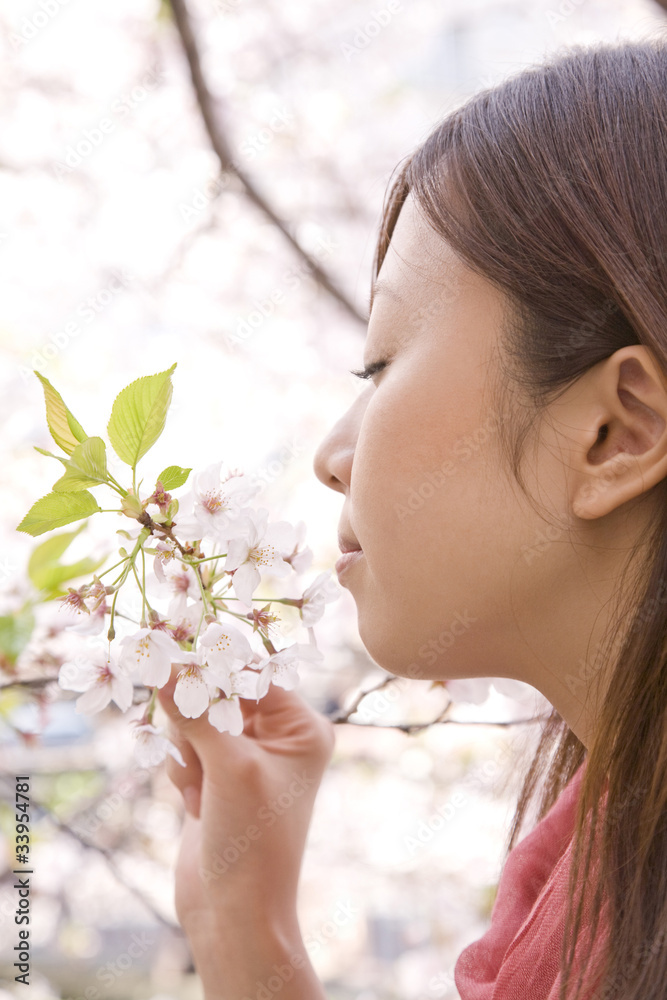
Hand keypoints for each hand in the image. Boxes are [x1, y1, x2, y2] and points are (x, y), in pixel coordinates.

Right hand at [156, 666, 334, 996]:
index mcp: (303, 728)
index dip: (215, 669)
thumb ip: (197, 713)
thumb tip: (166, 667)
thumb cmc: (251, 838)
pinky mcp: (219, 778)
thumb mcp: (227, 766)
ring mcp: (249, 759)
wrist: (235, 912)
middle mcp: (280, 738)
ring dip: (189, 751)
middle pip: (222, 695)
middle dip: (200, 722)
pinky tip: (194, 806)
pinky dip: (183, 772)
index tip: (175, 658)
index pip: (254, 674)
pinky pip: (188, 749)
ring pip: (198, 722)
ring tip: (201, 790)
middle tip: (193, 747)